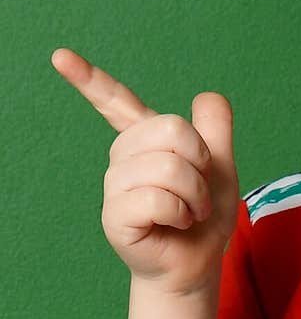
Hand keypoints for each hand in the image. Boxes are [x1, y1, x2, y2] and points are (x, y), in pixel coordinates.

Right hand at [52, 47, 240, 297]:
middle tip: (200, 192)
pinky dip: (180, 211)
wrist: (200, 262)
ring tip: (190, 211)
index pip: (116, 103)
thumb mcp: (222, 168)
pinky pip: (155, 198)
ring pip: (167, 166)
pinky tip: (175, 222)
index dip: (90, 79)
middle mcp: (124, 159)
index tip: (60, 57)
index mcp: (145, 141)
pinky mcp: (115, 216)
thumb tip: (208, 96)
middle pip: (171, 129)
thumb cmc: (205, 218)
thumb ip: (217, 130)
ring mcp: (116, 187)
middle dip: (201, 162)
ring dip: (195, 194)